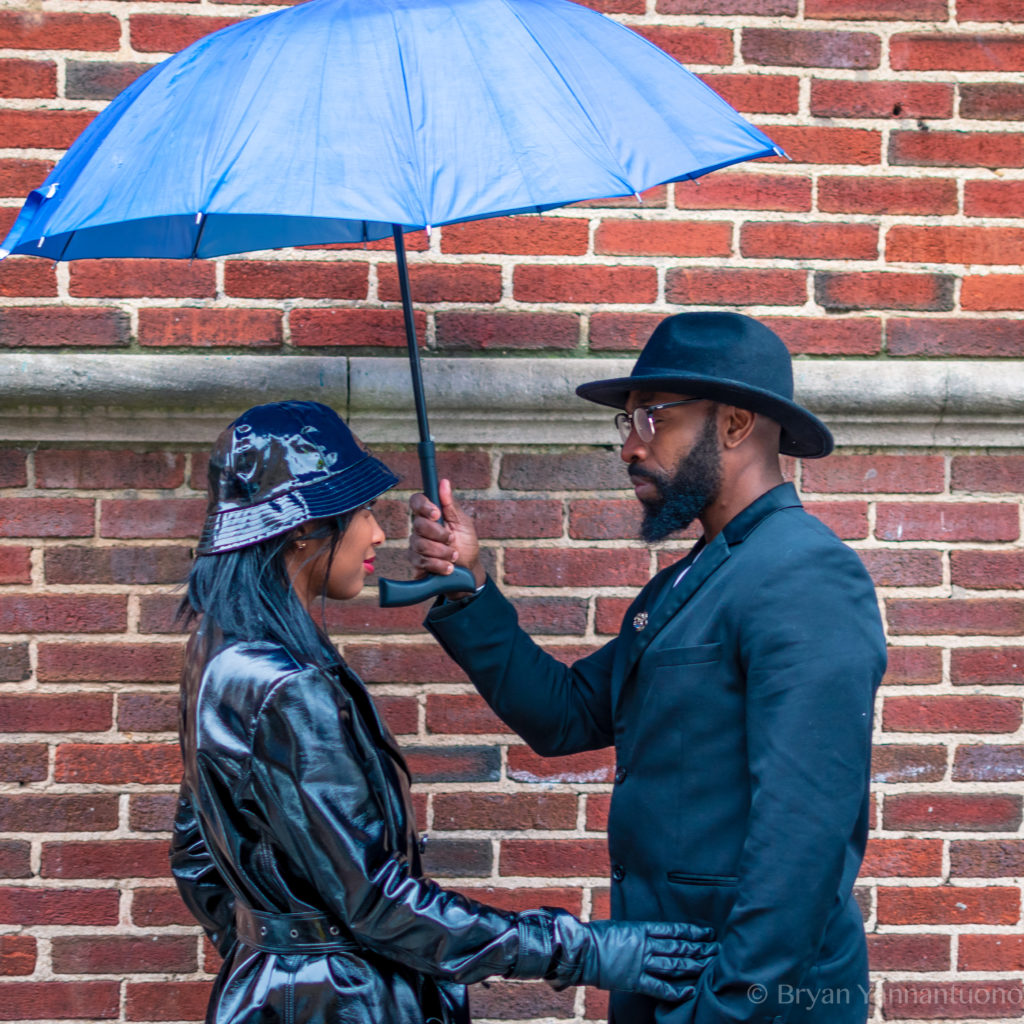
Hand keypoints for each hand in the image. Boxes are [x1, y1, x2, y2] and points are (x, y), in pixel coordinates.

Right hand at [408, 478, 484, 592]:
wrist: (468, 570)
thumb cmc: (466, 543)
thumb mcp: (463, 522)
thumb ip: (451, 504)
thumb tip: (444, 482)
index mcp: (431, 514)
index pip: (417, 501)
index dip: (424, 506)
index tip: (437, 514)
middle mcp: (420, 528)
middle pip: (419, 525)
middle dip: (440, 535)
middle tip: (452, 540)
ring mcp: (416, 545)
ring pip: (420, 544)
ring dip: (442, 551)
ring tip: (454, 556)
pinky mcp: (416, 562)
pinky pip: (420, 561)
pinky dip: (438, 564)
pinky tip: (448, 567)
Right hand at [576, 919, 715, 1000]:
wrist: (581, 950)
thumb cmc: (597, 936)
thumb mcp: (620, 926)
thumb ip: (637, 932)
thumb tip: (649, 933)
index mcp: (641, 929)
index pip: (673, 930)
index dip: (692, 931)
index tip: (707, 932)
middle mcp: (645, 945)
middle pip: (678, 947)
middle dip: (699, 949)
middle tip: (717, 950)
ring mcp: (641, 963)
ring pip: (674, 965)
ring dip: (693, 966)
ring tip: (710, 966)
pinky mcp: (635, 980)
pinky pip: (660, 987)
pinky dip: (676, 991)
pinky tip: (691, 991)